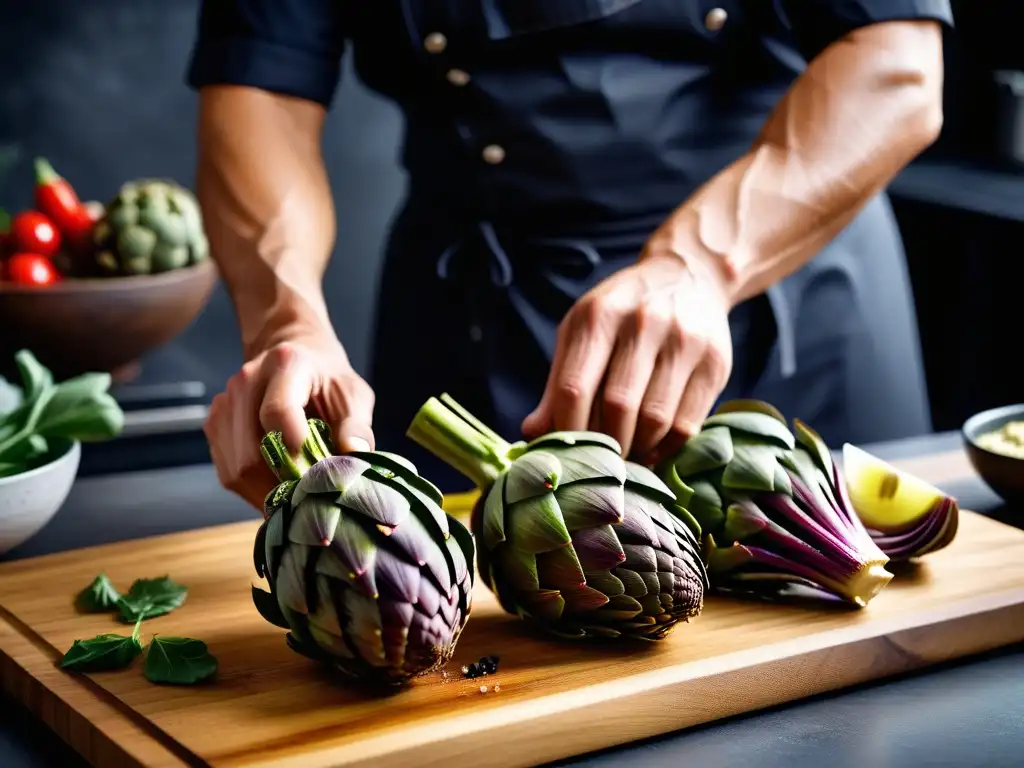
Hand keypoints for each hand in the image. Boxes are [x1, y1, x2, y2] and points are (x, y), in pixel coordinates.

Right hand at [204, 331, 374, 509]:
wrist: (297, 357)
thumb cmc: (328, 380)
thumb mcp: (353, 395)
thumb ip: (356, 425)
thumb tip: (355, 455)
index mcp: (286, 365)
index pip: (277, 411)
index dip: (293, 450)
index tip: (315, 475)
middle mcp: (247, 381)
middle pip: (252, 451)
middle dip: (284, 485)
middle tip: (313, 502)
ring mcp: (226, 403)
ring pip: (236, 468)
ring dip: (268, 493)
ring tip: (298, 498)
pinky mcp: (215, 424)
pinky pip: (228, 472)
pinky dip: (254, 489)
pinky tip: (278, 487)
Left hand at [522, 248, 733, 465]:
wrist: (689, 276)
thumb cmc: (623, 312)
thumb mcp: (582, 331)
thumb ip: (558, 382)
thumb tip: (532, 434)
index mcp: (599, 316)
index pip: (574, 388)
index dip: (567, 430)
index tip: (567, 451)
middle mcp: (643, 323)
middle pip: (617, 408)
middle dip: (606, 445)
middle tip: (601, 460)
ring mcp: (685, 342)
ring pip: (655, 421)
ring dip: (637, 450)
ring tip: (627, 453)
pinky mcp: (716, 363)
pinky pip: (687, 425)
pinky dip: (666, 448)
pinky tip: (654, 445)